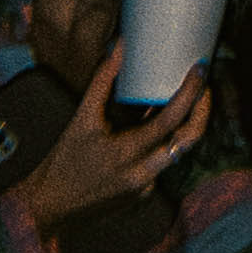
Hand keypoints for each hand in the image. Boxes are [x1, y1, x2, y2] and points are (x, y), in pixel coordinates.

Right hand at [19, 41, 211, 234]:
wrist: (47, 207)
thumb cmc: (63, 161)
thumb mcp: (81, 118)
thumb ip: (103, 80)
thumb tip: (120, 45)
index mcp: (127, 154)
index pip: (170, 121)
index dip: (190, 93)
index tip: (200, 69)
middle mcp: (142, 174)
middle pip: (189, 140)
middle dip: (203, 109)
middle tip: (204, 83)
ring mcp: (145, 187)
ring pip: (178, 151)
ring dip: (186, 123)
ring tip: (186, 95)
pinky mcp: (143, 193)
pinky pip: (163, 162)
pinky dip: (165, 140)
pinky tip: (157, 122)